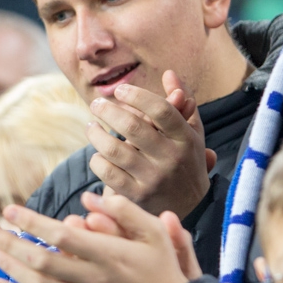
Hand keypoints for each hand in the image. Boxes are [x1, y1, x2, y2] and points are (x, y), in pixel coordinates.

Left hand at [0, 190, 191, 282]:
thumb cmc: (163, 272)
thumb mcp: (154, 233)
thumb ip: (123, 211)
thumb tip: (88, 197)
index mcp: (108, 253)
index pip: (60, 234)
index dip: (31, 222)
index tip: (9, 211)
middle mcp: (92, 278)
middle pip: (39, 260)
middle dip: (8, 244)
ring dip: (8, 267)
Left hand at [87, 73, 217, 216]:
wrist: (191, 208)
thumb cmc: (186, 161)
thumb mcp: (190, 133)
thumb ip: (181, 103)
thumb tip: (169, 74)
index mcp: (185, 138)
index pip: (161, 110)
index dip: (137, 96)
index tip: (119, 91)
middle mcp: (170, 158)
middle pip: (132, 126)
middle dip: (108, 110)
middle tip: (96, 104)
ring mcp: (153, 178)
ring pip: (114, 149)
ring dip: (95, 134)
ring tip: (90, 126)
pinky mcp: (137, 196)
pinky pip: (107, 173)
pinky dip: (97, 160)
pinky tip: (96, 154)